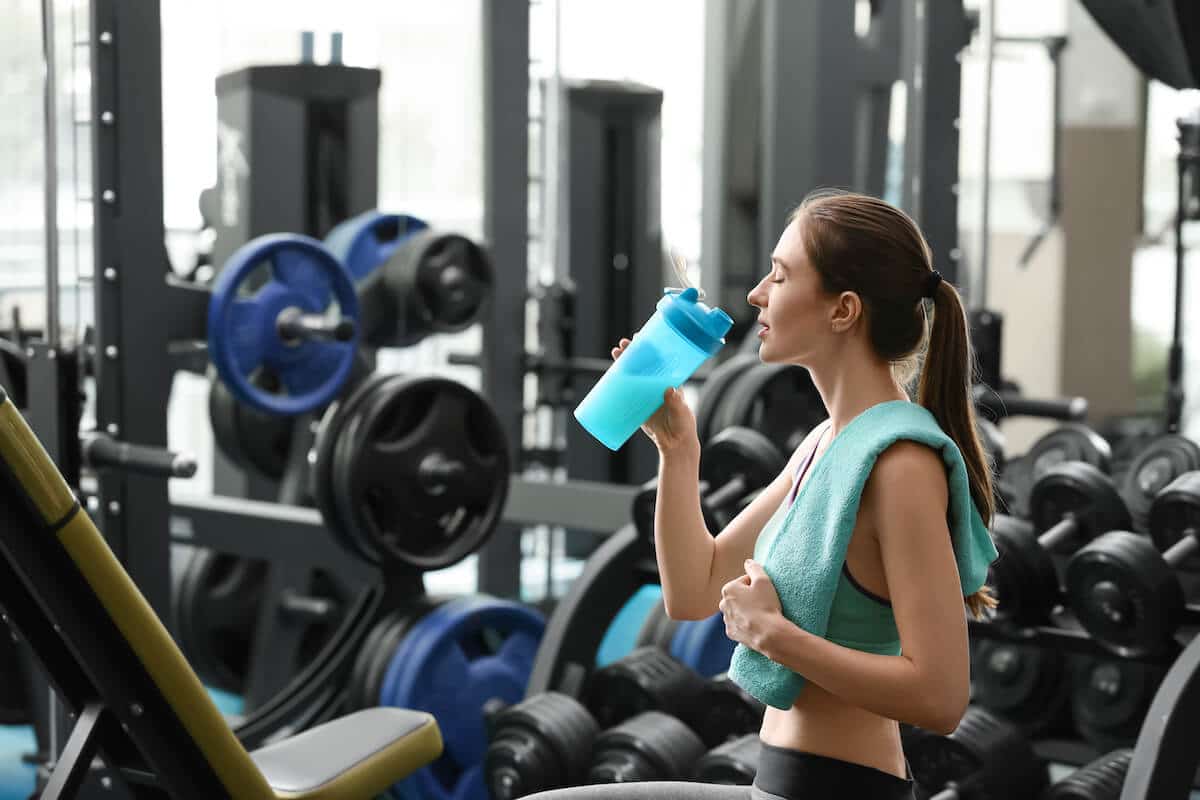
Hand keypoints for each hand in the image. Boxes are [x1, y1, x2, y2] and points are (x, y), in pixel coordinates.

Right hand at [610, 338, 698, 453]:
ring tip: (615, 353)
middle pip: (644, 364)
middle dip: (633, 352)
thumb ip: (676, 403)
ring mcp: (646, 394)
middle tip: (623, 344)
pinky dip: (619, 383)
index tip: (641, 338)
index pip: (660, 361)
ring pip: (634, 375)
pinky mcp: (638, 405)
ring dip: (624, 363)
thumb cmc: (683, 426)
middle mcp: (657, 385)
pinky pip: (627, 392)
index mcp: (670, 381)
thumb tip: (669, 390)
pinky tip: (610, 375)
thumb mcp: (682, 413)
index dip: (651, 349)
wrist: (674, 444)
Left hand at [719, 560, 781, 652]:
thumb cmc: (765, 605)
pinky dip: (746, 623)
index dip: (757, 585)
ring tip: (760, 615)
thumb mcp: (763, 581)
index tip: (764, 593)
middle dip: (750, 597)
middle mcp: (722, 604)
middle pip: (740, 596)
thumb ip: (754, 568)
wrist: (768, 634)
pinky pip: (739, 624)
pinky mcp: (731, 632)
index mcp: (728, 589)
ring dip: (747, 610)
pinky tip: (756, 624)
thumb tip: (748, 562)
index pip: (745, 582)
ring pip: (738, 610)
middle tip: (763, 603)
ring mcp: (726, 620)